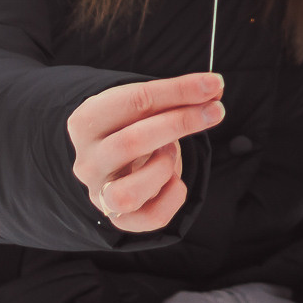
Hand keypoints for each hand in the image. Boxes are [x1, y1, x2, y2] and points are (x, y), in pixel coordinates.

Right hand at [67, 71, 224, 232]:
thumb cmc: (132, 125)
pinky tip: (174, 179)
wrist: (114, 161)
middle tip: (215, 111)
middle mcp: (88, 161)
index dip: (180, 91)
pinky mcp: (120, 218)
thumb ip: (178, 95)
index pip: (135, 101)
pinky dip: (174, 196)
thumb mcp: (146, 104)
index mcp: (87, 122)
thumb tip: (213, 89)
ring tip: (170, 152)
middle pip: (132, 143)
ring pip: (128, 193)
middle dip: (180, 123)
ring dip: (162, 168)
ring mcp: (100, 194)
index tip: (214, 84)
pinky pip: (152, 217)